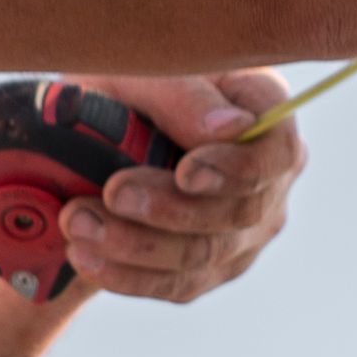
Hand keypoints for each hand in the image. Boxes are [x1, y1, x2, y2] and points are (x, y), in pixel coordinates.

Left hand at [62, 68, 307, 304]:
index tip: (185, 172)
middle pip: (239, 211)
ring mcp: (243, 232)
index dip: (236, 169)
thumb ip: (185, 94)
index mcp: (265, 115)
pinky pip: (177, 285)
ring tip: (79, 224)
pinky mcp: (208, 269)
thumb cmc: (125, 86)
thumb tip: (230, 127)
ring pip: (204, 254)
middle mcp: (268, 179)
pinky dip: (128, 275)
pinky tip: (86, 256)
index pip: (276, 151)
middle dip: (171, 208)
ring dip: (137, 244)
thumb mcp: (142, 71)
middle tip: (113, 192)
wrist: (88, 138)